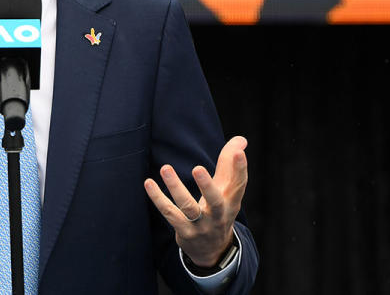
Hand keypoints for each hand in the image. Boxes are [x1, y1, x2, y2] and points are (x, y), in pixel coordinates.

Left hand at [144, 136, 247, 266]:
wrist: (213, 250)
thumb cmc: (219, 210)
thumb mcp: (227, 191)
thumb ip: (230, 165)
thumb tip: (240, 140)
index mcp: (232, 202)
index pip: (239, 185)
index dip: (240, 169)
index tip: (239, 152)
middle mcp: (218, 215)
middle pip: (215, 201)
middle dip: (206, 186)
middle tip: (197, 168)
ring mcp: (201, 226)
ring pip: (188, 207)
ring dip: (176, 188)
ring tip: (165, 168)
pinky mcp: (185, 232)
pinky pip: (170, 213)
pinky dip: (158, 199)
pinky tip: (149, 183)